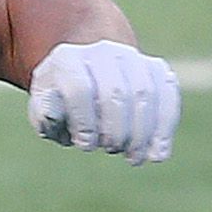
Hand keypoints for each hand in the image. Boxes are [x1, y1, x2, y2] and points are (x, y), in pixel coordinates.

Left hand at [27, 40, 177, 162]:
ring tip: (134, 158)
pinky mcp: (156, 69)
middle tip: (112, 150)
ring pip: (145, 94)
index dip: (84, 121)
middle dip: (116, 129)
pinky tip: (158, 153)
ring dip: (142, 133)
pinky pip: (167, 96)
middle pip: (116, 92)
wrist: (85, 74)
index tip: (85, 145)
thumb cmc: (60, 100)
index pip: (79, 88)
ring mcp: (132, 58)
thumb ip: (46, 114)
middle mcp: (102, 52)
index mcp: (67, 59)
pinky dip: (164, 127)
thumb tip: (56, 117)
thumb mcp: (43, 107)